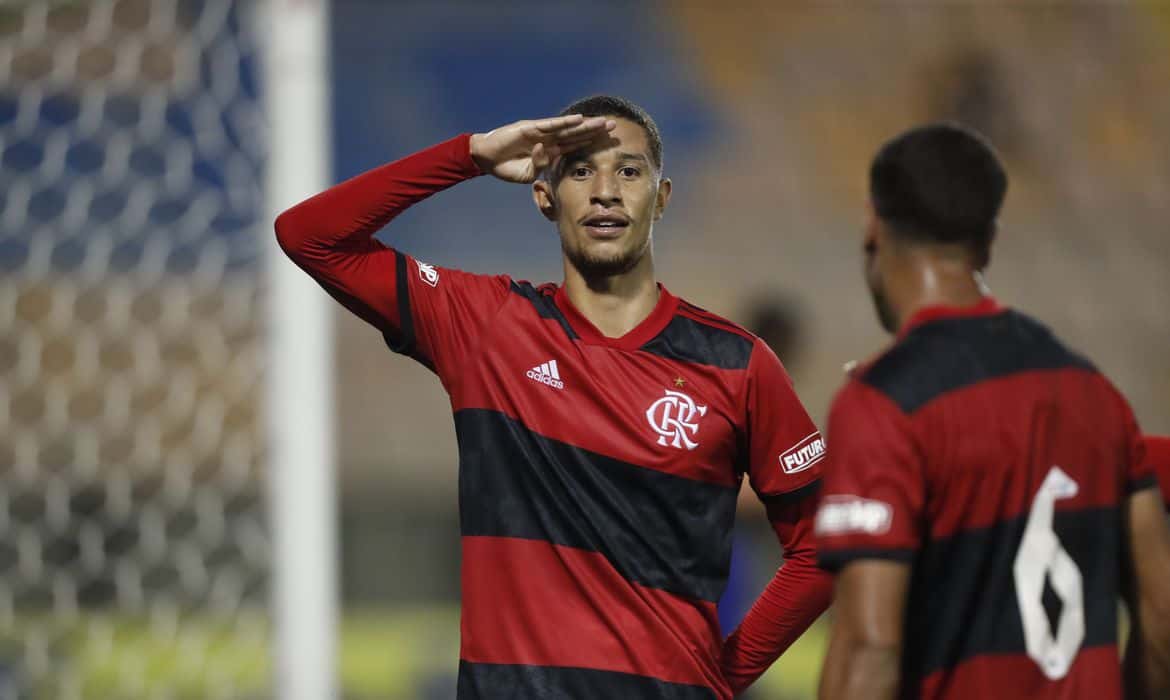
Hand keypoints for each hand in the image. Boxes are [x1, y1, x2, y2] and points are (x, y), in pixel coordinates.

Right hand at [469, 115, 615, 183]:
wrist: (486, 159)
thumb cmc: (506, 167)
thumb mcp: (528, 174)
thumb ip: (541, 166)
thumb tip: (548, 154)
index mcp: (550, 151)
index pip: (575, 146)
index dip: (591, 144)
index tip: (609, 143)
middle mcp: (549, 139)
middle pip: (576, 134)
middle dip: (595, 131)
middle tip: (615, 127)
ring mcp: (540, 132)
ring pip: (568, 128)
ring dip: (585, 125)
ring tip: (603, 122)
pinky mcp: (530, 127)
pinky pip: (550, 125)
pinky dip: (564, 122)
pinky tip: (579, 119)